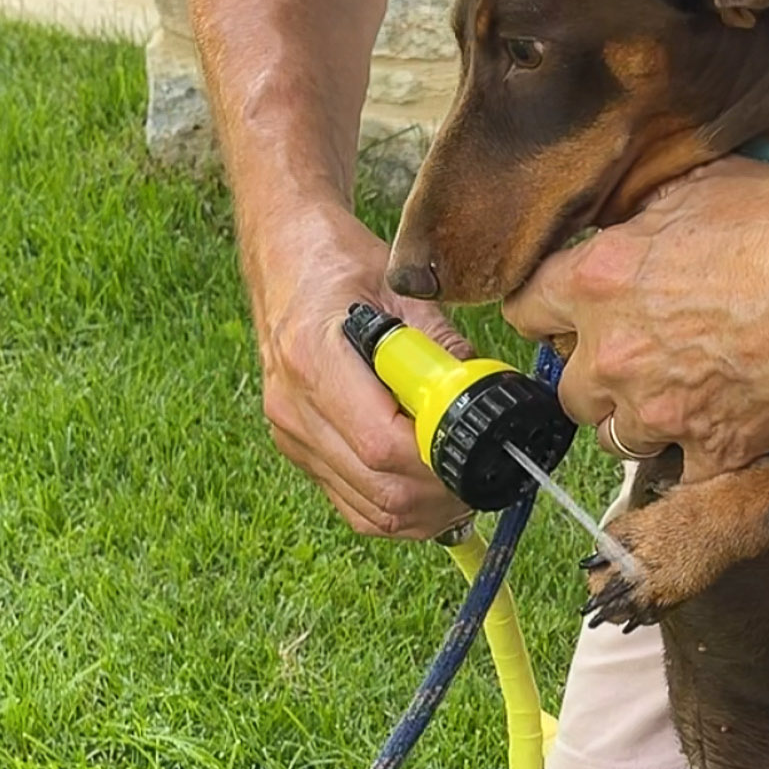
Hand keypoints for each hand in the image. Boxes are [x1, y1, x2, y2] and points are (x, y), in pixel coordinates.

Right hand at [250, 198, 472, 537]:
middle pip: (380, 489)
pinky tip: (427, 488)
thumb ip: (442, 344)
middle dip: (441, 495)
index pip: (383, 445)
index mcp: (313, 360)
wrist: (283, 257)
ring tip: (461, 483)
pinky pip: (354, 506)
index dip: (438, 461)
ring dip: (425, 511)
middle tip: (483, 475)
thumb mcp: (399, 288)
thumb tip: (484, 391)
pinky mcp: (298, 450)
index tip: (478, 450)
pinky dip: (398, 509)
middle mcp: (294, 407)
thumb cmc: (338, 263)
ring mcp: (291, 435)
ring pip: (370, 511)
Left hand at [503, 159, 768, 478]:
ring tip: (676, 393)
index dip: (547, 309)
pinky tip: (720, 423)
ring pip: (616, 437)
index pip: (526, 310)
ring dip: (638, 418)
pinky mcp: (714, 451)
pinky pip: (680, 470)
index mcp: (599, 281)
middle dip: (596, 373)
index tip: (564, 312)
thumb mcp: (697, 189)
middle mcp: (616, 355)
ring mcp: (663, 412)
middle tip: (636, 354)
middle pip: (569, 388)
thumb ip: (635, 221)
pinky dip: (695, 453)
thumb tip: (614, 230)